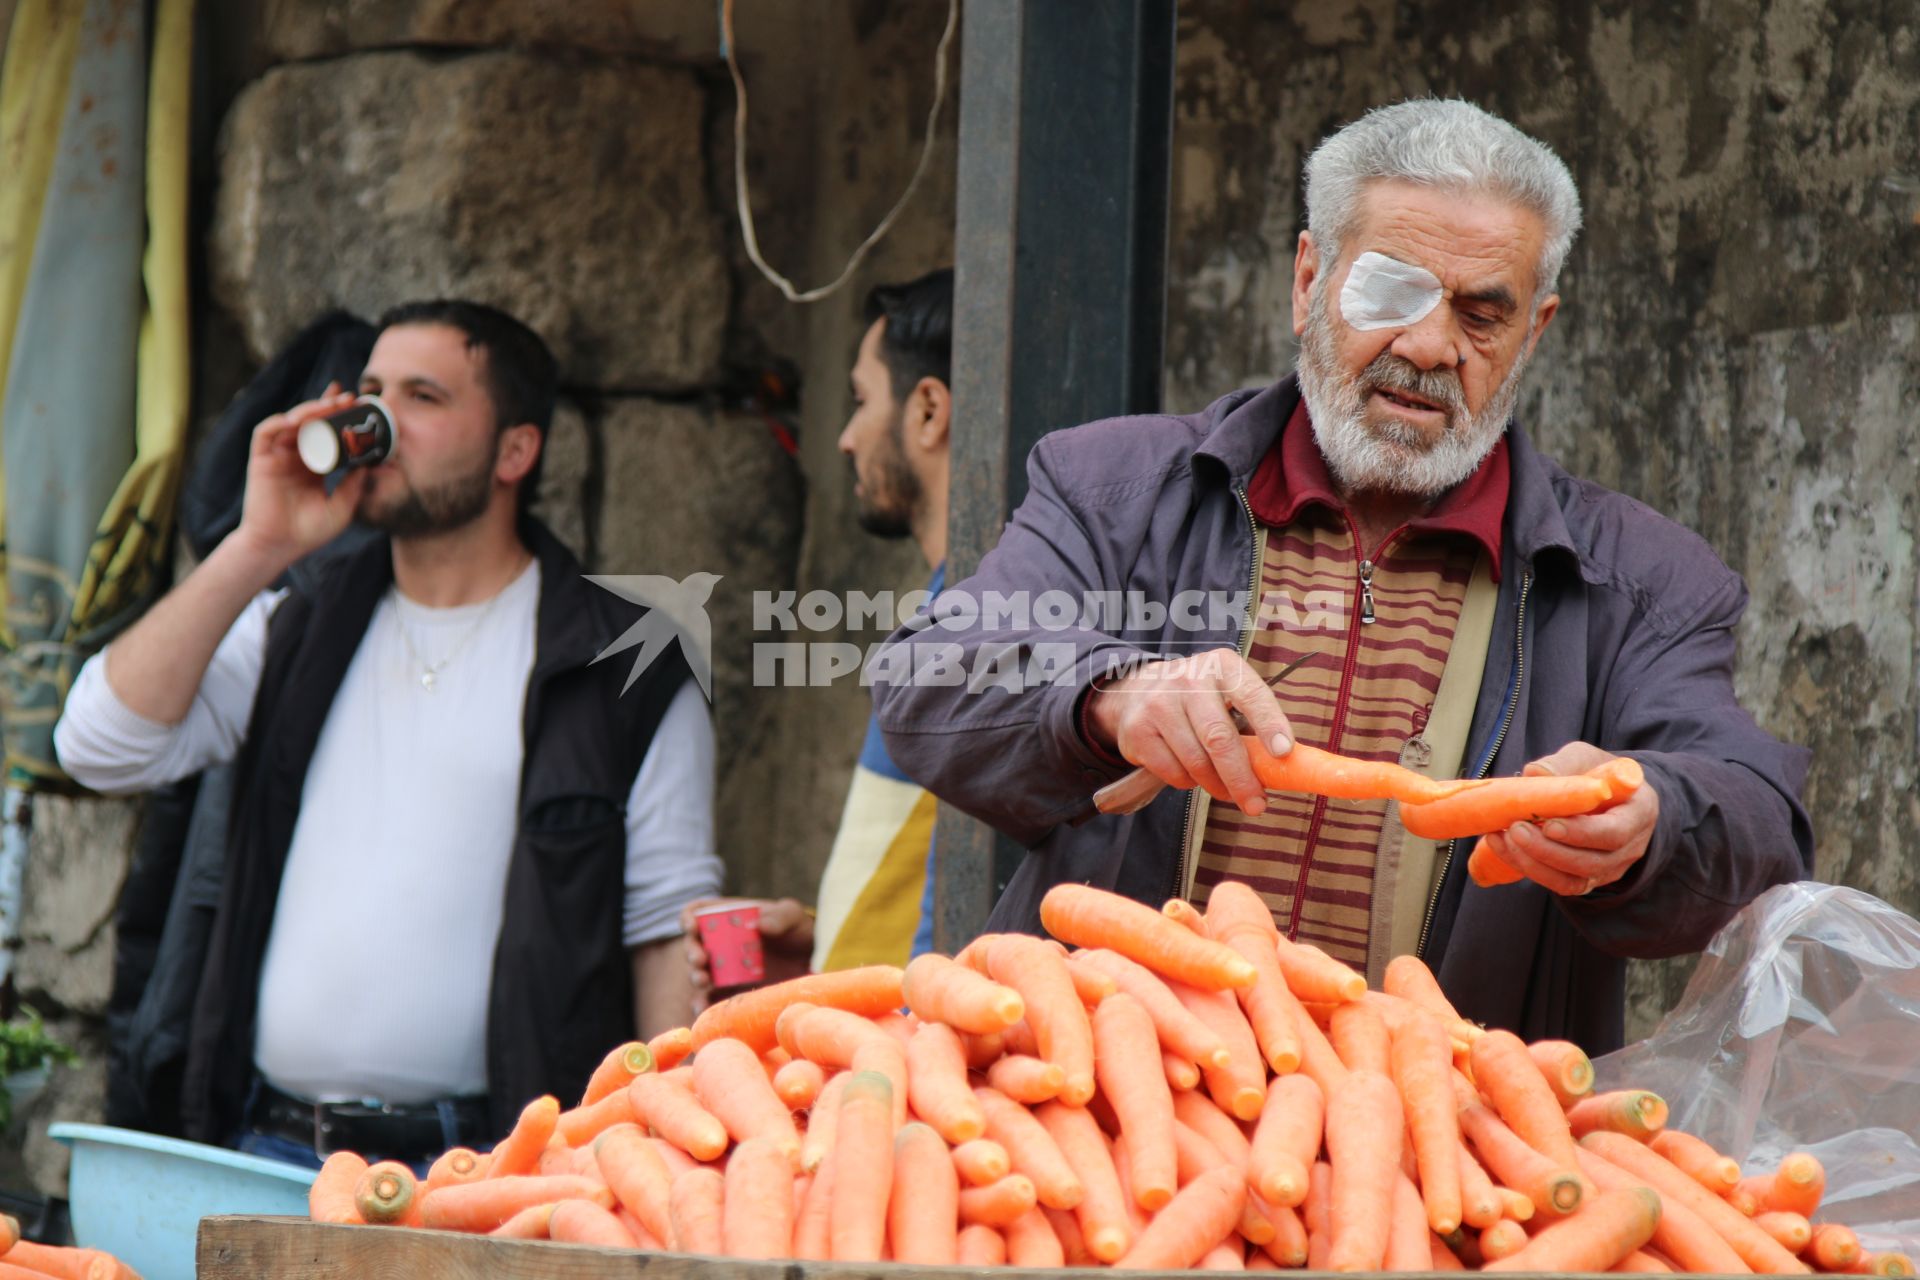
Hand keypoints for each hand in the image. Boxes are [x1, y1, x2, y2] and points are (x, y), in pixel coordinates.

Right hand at [231, 383, 370, 569]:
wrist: (280, 546)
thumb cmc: (309, 531)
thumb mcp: (343, 505)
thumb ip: (355, 483)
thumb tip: (371, 461)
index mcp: (315, 465)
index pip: (328, 433)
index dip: (339, 416)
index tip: (357, 402)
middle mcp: (297, 456)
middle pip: (312, 422)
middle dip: (328, 406)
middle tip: (348, 398)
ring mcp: (278, 456)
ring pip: (292, 422)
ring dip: (309, 410)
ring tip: (329, 405)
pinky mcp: (261, 459)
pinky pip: (266, 432)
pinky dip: (280, 421)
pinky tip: (297, 420)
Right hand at [679, 897, 813, 1012]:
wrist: (810, 961)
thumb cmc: (797, 931)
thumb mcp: (793, 916)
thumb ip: (780, 916)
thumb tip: (759, 925)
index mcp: (727, 917)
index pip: (698, 912)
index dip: (689, 917)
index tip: (692, 925)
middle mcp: (719, 944)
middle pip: (693, 945)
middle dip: (692, 951)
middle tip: (701, 959)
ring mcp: (723, 970)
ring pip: (699, 973)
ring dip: (696, 977)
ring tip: (704, 980)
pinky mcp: (730, 993)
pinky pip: (711, 1000)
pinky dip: (704, 1005)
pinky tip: (703, 1009)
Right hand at [1083, 647, 1295, 815]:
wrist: (1136, 691)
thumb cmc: (1199, 698)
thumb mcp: (1227, 692)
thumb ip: (1253, 721)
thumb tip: (1283, 766)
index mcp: (1222, 666)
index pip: (1251, 695)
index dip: (1270, 725)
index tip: (1284, 753)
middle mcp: (1188, 680)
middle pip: (1219, 739)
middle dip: (1241, 778)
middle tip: (1256, 804)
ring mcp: (1158, 704)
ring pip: (1196, 763)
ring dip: (1217, 786)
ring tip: (1227, 790)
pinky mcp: (1138, 731)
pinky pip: (1173, 773)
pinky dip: (1189, 782)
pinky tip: (1192, 773)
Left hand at [1490, 742, 1659, 896]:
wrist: (1607, 797)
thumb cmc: (1598, 775)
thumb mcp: (1587, 758)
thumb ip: (1565, 763)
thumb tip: (1535, 773)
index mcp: (1638, 813)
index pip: (1614, 833)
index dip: (1580, 833)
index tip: (1548, 825)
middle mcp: (1629, 847)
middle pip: (1591, 862)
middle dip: (1549, 850)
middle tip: (1516, 829)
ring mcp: (1609, 868)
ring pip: (1573, 881)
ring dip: (1534, 862)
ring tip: (1504, 837)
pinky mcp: (1586, 879)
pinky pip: (1558, 884)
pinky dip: (1528, 868)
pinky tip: (1503, 847)